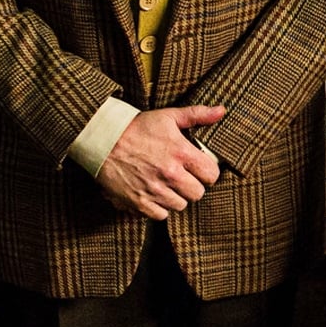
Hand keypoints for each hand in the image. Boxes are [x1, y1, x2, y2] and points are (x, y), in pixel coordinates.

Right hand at [96, 105, 226, 218]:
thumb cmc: (137, 127)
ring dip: (175, 197)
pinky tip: (154, 194)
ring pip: (180, 205)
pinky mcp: (139, 202)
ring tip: (166, 185)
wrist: (103, 141)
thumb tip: (222, 111)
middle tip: (182, 177)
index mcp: (181, 153)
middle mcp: (170, 174)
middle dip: (192, 186)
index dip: (207, 172)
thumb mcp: (169, 116)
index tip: (198, 169)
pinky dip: (159, 208)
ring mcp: (154, 190)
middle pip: (197, 194)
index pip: (212, 175)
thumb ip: (197, 115)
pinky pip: (160, 215)